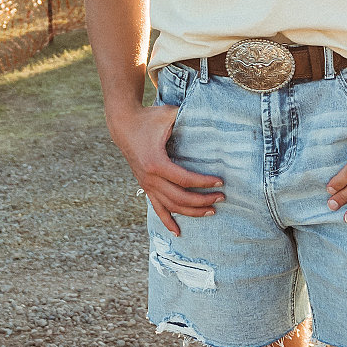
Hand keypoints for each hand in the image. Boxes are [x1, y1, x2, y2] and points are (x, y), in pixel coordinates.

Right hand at [109, 101, 222, 233]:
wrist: (124, 125)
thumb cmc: (149, 118)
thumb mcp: (168, 114)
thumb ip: (187, 116)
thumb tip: (211, 114)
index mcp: (156, 163)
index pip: (185, 179)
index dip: (204, 183)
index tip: (220, 182)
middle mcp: (150, 178)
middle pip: (180, 197)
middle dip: (203, 200)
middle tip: (222, 198)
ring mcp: (147, 185)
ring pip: (171, 206)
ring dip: (192, 212)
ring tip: (211, 211)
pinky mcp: (145, 187)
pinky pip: (157, 208)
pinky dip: (168, 221)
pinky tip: (178, 232)